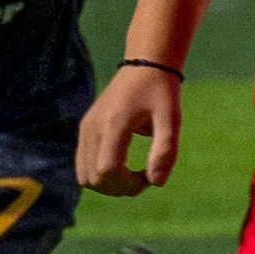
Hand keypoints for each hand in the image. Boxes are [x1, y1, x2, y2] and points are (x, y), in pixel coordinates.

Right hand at [77, 63, 180, 195]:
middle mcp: (93, 126)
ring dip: (108, 184)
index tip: (148, 176)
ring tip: (132, 175)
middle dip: (119, 188)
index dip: (128, 184)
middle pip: (93, 178)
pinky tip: (122, 166)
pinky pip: (83, 164)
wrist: (145, 65)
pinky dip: (100, 174)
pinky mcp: (85, 129)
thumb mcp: (171, 119)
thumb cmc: (161, 91)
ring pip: (84, 176)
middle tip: (143, 178)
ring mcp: (85, 128)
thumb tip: (156, 184)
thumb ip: (165, 151)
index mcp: (114, 123)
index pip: (107, 170)